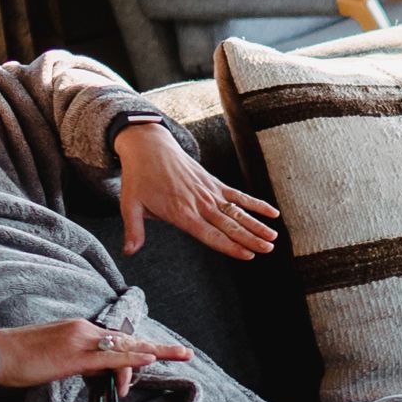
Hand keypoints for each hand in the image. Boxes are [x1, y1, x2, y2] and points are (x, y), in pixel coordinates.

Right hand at [0, 313, 193, 387]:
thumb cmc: (20, 359)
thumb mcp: (57, 361)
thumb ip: (84, 363)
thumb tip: (105, 373)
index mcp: (79, 331)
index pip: (117, 342)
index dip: (138, 354)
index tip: (160, 357)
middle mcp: (83, 331)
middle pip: (128, 342)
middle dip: (159, 348)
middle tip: (186, 353)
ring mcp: (79, 341)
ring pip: (123, 349)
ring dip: (152, 355)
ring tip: (181, 356)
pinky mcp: (73, 356)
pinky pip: (109, 358)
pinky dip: (131, 359)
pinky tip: (150, 360)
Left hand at [115, 121, 278, 260]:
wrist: (148, 146)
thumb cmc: (138, 177)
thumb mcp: (130, 204)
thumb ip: (133, 230)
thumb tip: (128, 252)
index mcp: (181, 213)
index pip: (210, 234)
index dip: (230, 246)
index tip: (247, 255)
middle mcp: (199, 203)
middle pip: (229, 225)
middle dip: (250, 238)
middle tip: (268, 249)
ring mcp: (209, 192)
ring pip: (238, 212)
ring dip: (256, 224)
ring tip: (273, 237)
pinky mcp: (214, 183)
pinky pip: (238, 195)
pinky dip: (255, 204)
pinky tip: (272, 213)